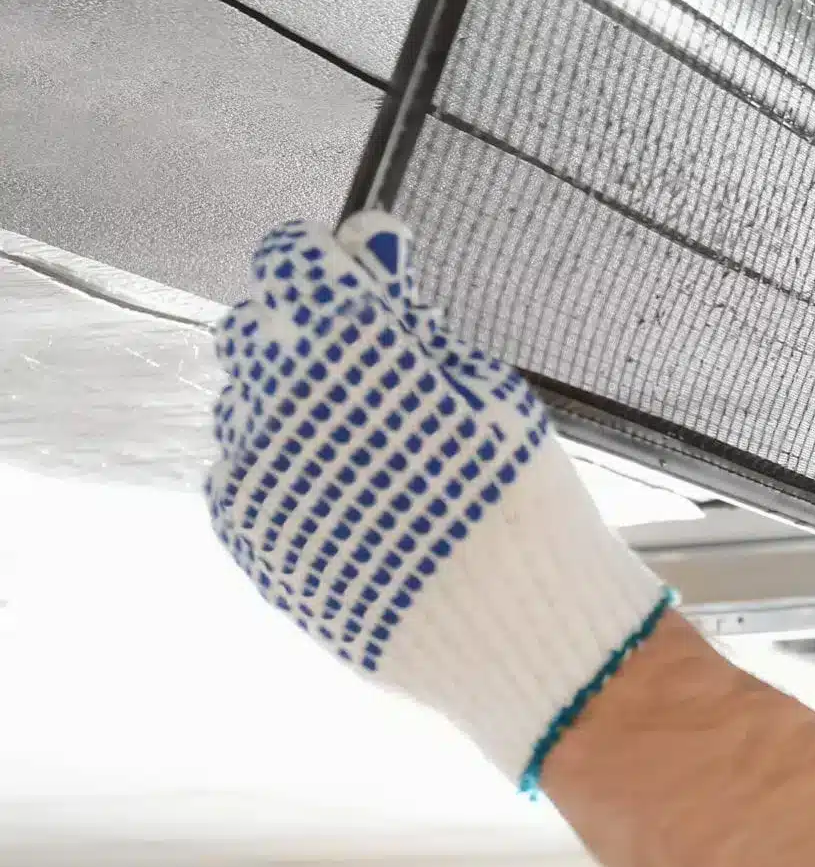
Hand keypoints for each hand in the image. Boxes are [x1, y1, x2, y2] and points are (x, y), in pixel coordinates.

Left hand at [207, 213, 673, 788]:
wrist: (515, 630)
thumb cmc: (521, 500)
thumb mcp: (487, 387)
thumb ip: (407, 311)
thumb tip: (361, 235)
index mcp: (344, 346)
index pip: (290, 261)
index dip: (330, 266)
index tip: (366, 285)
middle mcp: (277, 400)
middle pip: (257, 330)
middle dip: (305, 335)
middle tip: (374, 375)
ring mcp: (254, 473)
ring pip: (244, 404)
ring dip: (291, 408)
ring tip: (369, 450)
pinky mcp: (249, 534)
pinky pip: (242, 474)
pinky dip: (284, 471)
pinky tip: (349, 496)